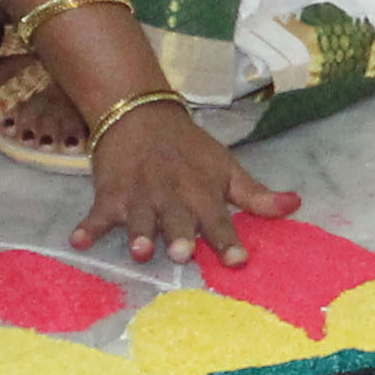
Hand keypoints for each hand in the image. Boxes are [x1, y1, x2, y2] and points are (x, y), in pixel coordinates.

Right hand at [78, 100, 301, 269]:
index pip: (219, 221)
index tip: (239, 261)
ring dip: (138, 233)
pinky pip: (97, 214)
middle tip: (181, 252)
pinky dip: (87, 227)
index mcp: (203, 193)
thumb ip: (257, 195)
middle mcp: (172, 198)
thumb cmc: (190, 150)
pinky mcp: (110, 196)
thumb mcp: (227, 168)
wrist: (141, 114)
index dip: (228, 241)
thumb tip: (296, 204)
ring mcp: (140, 197)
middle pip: (177, 220)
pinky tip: (78, 241)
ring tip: (139, 251)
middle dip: (179, 235)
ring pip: (139, 219)